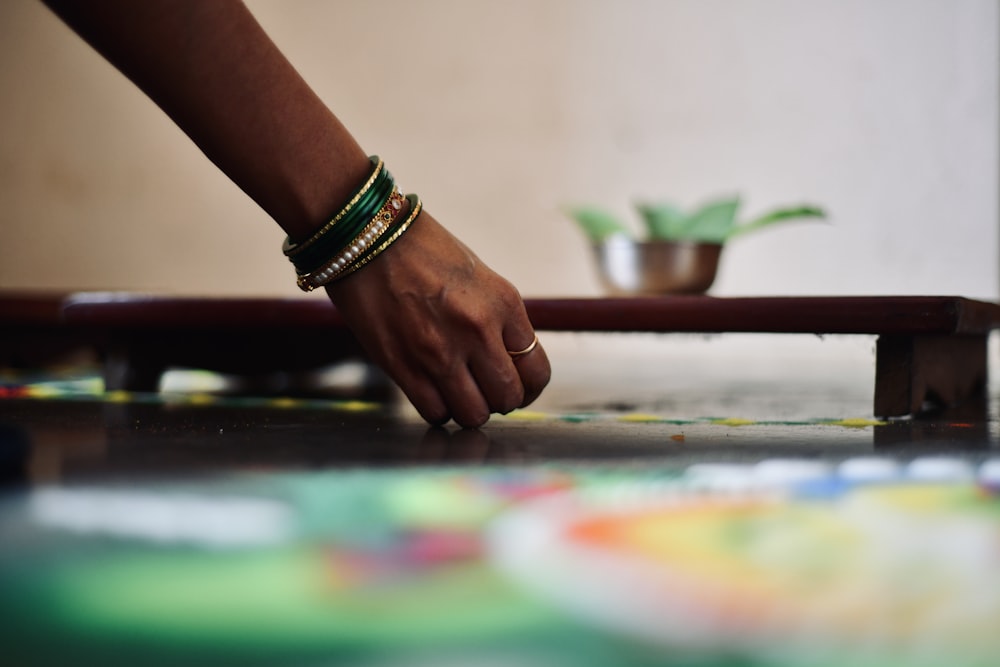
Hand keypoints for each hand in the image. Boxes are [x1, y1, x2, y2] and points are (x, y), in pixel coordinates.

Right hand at [325, 208, 549, 427]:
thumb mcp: (479, 277)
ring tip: (456, 391)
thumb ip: (498, 320)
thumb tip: (508, 361)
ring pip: (473, 414)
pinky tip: (431, 391)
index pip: (537, 371)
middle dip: (499, 400)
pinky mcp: (404, 366)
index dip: (529, 388)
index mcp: (503, 304)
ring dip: (468, 409)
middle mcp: (478, 331)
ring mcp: (440, 352)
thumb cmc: (422, 251)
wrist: (367, 237)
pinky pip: (435, 413)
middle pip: (508, 399)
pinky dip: (437, 410)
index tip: (517, 387)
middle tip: (484, 390)